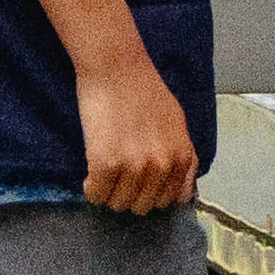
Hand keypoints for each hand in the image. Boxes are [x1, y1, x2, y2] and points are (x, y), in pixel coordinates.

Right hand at [76, 44, 195, 218]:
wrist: (117, 67)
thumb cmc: (145, 90)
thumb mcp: (177, 124)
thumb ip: (183, 159)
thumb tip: (183, 195)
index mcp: (181, 158)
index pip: (167, 200)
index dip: (148, 192)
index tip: (137, 181)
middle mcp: (162, 166)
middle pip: (142, 206)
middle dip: (128, 194)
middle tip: (118, 174)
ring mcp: (134, 167)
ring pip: (118, 203)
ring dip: (109, 192)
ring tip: (104, 170)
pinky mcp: (106, 164)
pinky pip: (96, 194)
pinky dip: (91, 188)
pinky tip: (91, 172)